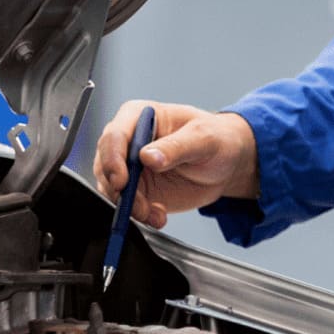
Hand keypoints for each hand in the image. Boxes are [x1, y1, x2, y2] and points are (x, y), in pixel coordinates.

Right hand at [93, 99, 259, 226]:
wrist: (227, 163)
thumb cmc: (217, 138)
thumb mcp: (204, 138)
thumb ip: (177, 146)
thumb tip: (148, 156)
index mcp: (139, 116)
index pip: (114, 136)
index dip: (113, 159)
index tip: (122, 181)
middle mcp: (129, 141)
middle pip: (106, 165)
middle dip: (119, 190)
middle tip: (140, 207)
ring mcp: (130, 167)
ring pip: (112, 189)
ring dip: (130, 207)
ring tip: (154, 214)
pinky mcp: (137, 190)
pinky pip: (127, 206)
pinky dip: (140, 216)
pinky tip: (158, 216)